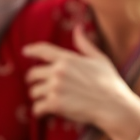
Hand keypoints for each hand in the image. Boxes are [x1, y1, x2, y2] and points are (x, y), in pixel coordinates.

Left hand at [22, 25, 139, 139]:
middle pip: (33, 74)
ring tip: (44, 100)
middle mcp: (58, 71)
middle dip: (34, 80)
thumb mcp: (99, 59)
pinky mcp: (55, 104)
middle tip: (37, 86)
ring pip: (34, 92)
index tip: (24, 52)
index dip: (31, 50)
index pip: (43, 50)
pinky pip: (37, 107)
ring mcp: (55, 88)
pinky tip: (42, 112)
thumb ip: (85, 44)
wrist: (115, 106)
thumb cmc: (110, 83)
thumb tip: (78, 27)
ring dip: (38, 97)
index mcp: (67, 59)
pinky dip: (38, 111)